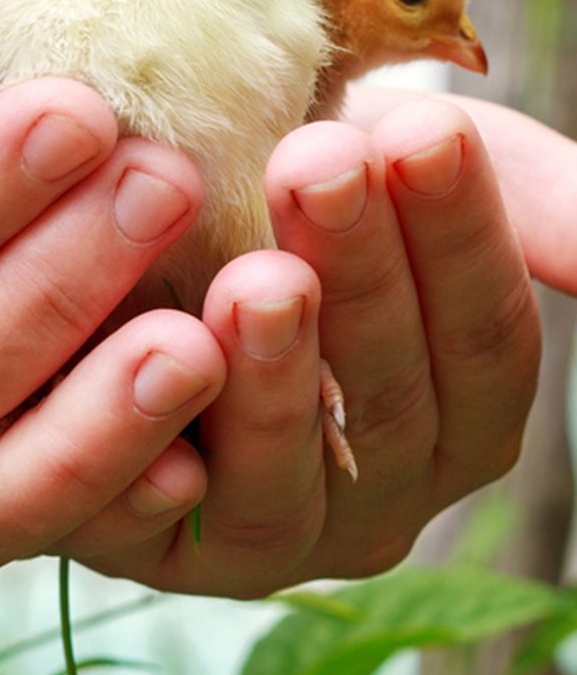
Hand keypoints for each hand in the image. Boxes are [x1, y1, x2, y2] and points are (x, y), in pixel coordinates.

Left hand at [78, 98, 540, 595]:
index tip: (423, 129)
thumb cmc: (291, 195)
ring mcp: (265, 534)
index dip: (461, 238)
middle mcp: (375, 498)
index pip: (486, 343)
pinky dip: (150, 459)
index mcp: (455, 421)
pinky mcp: (148, 545)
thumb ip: (529, 206)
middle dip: (360, 278)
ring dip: (272, 378)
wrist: (144, 228)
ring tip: (254, 278)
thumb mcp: (406, 179)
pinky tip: (145, 371)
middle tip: (321, 162)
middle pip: (387, 402)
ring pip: (280, 479)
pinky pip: (149, 520)